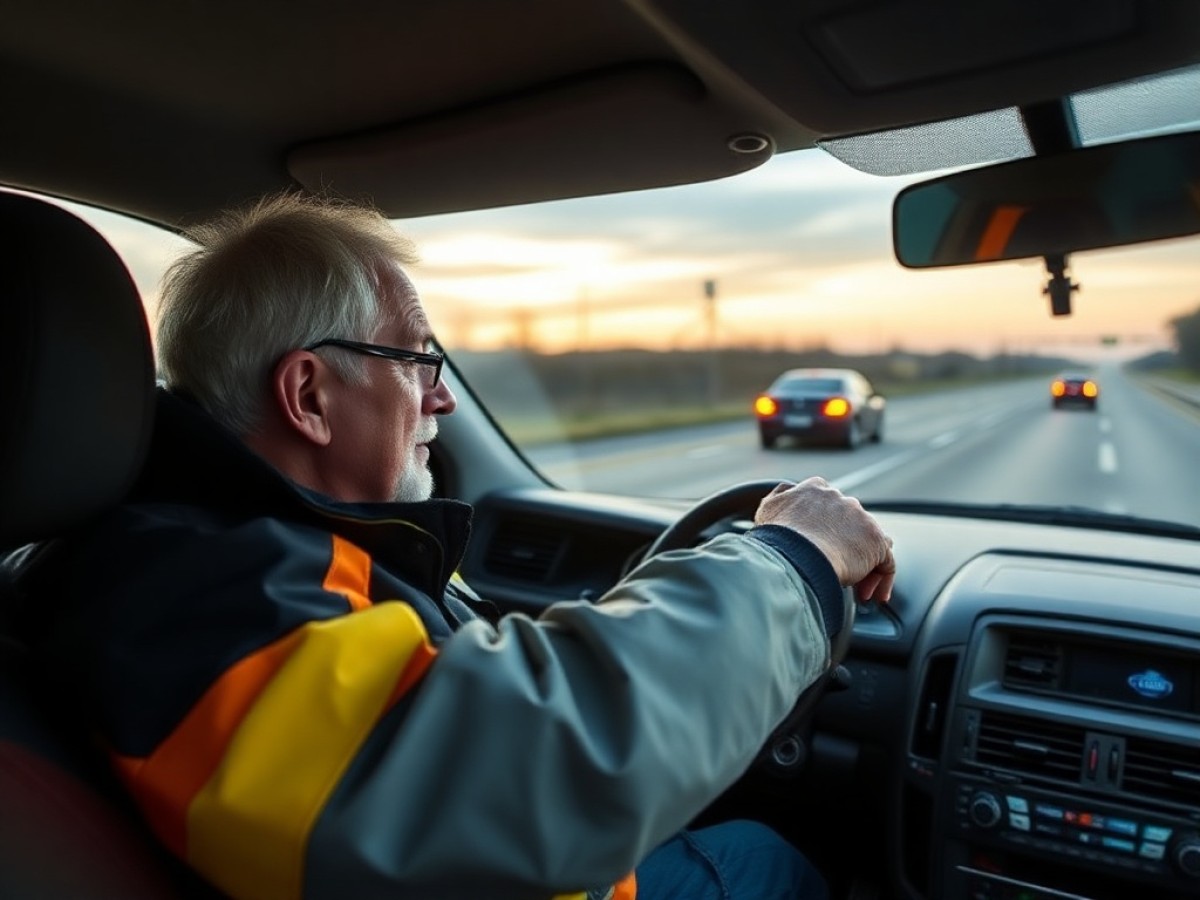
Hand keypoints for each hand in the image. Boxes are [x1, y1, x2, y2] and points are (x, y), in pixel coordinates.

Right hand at [754, 477, 894, 602]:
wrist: (793, 554)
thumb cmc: (777, 538)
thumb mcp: (769, 509)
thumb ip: (780, 497)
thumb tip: (785, 494)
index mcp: (817, 490)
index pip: (830, 506)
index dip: (827, 530)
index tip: (821, 550)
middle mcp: (842, 500)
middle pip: (851, 526)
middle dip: (846, 549)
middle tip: (835, 573)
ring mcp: (861, 519)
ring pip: (870, 543)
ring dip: (864, 565)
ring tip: (857, 589)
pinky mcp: (875, 541)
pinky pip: (886, 562)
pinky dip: (882, 580)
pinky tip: (874, 596)